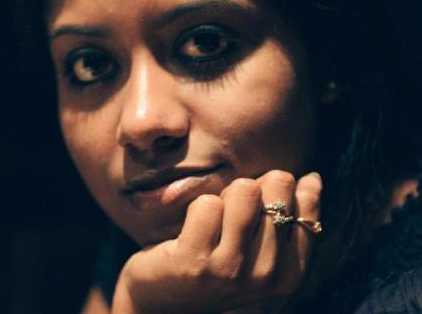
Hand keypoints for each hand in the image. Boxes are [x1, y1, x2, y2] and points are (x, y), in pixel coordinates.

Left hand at [112, 170, 321, 313]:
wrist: (166, 301)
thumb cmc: (218, 264)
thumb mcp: (262, 248)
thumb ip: (289, 215)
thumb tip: (313, 178)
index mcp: (288, 273)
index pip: (305, 206)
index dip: (279, 191)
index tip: (257, 206)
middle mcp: (265, 274)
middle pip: (277, 186)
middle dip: (252, 187)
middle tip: (232, 213)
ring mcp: (230, 270)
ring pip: (244, 190)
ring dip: (225, 194)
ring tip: (213, 220)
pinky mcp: (194, 262)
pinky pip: (207, 204)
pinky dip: (198, 206)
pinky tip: (191, 230)